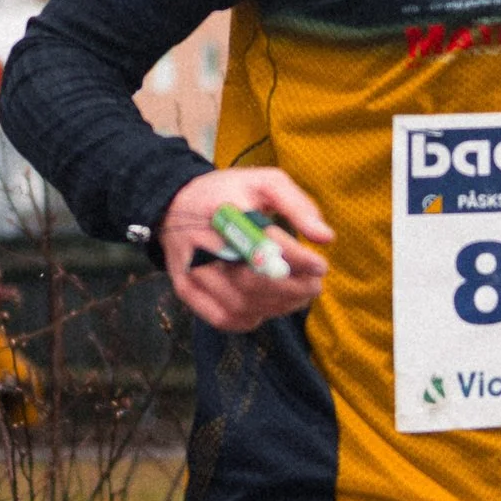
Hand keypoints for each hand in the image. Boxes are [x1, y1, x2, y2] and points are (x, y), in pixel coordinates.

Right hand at [160, 166, 330, 331]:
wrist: (175, 204)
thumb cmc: (229, 193)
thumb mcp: (264, 183)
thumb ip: (297, 205)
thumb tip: (326, 238)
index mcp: (224, 209)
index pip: (264, 242)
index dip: (297, 260)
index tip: (321, 265)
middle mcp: (202, 243)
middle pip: (253, 281)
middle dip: (292, 288)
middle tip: (314, 285)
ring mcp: (192, 271)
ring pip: (242, 304)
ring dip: (278, 306)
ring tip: (298, 294)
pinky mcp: (186, 290)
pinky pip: (225, 318)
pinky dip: (253, 317)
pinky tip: (268, 304)